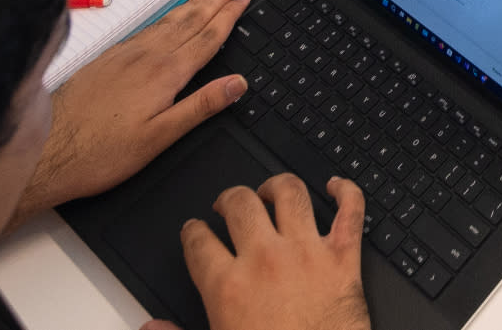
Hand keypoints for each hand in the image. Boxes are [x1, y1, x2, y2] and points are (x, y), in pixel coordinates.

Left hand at [15, 0, 249, 221]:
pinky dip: (168, 15)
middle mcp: (145, 56)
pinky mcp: (106, 59)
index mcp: (164, 73)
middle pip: (190, 19)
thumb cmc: (100, 152)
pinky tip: (170, 16)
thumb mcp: (160, 137)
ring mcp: (124, 54)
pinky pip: (147, 28)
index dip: (229, 16)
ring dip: (195, 2)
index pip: (207, 37)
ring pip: (169, 20)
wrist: (43, 152)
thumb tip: (238, 83)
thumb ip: (201, 106)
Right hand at [156, 174, 368, 329]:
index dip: (192, 232)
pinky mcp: (343, 257)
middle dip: (230, 199)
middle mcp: (265, 260)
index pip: (199, 243)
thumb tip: (150, 326)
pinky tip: (337, 186)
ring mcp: (306, 253)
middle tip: (228, 203)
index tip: (194, 229)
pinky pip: (351, 211)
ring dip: (277, 186)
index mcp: (228, 287)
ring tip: (271, 189)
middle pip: (240, 205)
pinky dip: (347, 192)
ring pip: (290, 195)